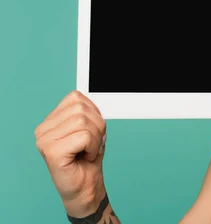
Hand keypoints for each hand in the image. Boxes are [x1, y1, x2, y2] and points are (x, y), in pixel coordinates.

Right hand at [34, 90, 107, 216]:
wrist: (85, 186)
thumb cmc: (87, 158)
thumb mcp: (91, 129)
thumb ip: (87, 111)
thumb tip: (92, 95)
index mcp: (50, 121)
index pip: (76, 98)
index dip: (93, 113)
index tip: (91, 131)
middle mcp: (43, 129)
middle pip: (81, 109)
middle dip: (97, 126)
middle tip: (92, 143)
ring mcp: (44, 141)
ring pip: (83, 121)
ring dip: (95, 137)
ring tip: (88, 150)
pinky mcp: (51, 152)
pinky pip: (84, 136)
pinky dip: (93, 146)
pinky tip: (86, 156)